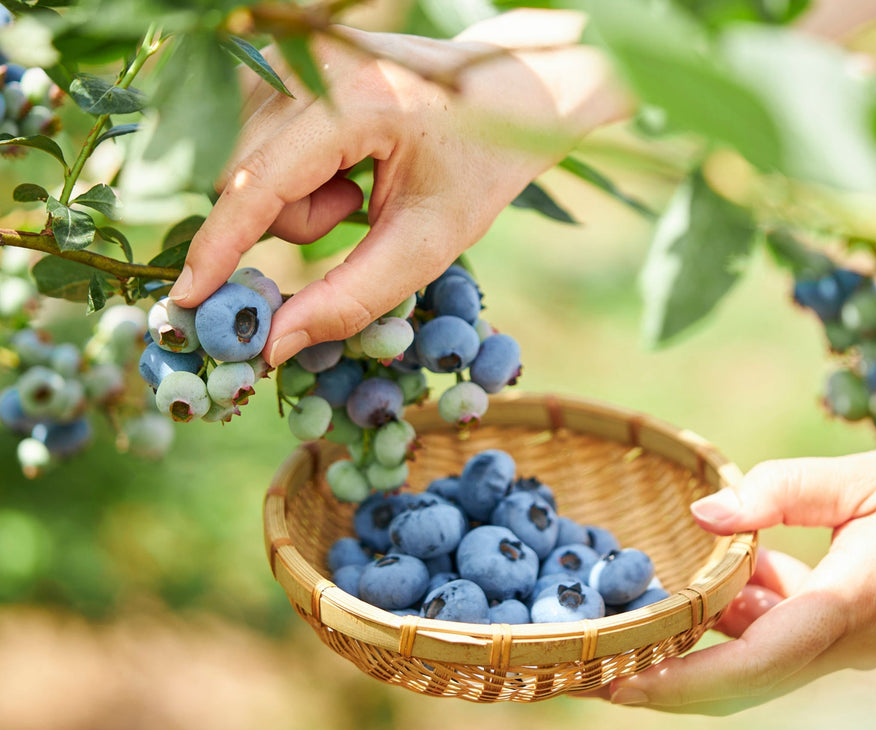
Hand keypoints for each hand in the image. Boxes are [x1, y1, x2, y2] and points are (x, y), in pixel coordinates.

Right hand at [169, 11, 629, 365]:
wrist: (506, 93)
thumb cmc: (477, 167)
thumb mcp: (429, 242)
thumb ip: (351, 297)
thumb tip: (274, 346)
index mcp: (354, 99)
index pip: (259, 184)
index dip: (219, 248)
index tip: (186, 302)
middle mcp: (307, 64)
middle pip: (243, 182)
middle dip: (293, 222)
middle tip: (359, 210)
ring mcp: (286, 54)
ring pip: (243, 169)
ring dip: (296, 200)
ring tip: (361, 182)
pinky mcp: (277, 60)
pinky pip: (251, 145)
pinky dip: (293, 173)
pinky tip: (345, 159)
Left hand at [605, 435, 875, 714]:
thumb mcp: (871, 476)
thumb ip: (782, 491)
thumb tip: (704, 512)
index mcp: (843, 608)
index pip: (743, 665)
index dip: (673, 679)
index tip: (614, 680)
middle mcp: (842, 642)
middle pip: (738, 680)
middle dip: (667, 673)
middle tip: (602, 653)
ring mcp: (852, 643)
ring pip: (759, 657)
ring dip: (705, 635)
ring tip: (648, 600)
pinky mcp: (859, 630)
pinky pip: (788, 634)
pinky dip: (747, 611)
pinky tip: (732, 567)